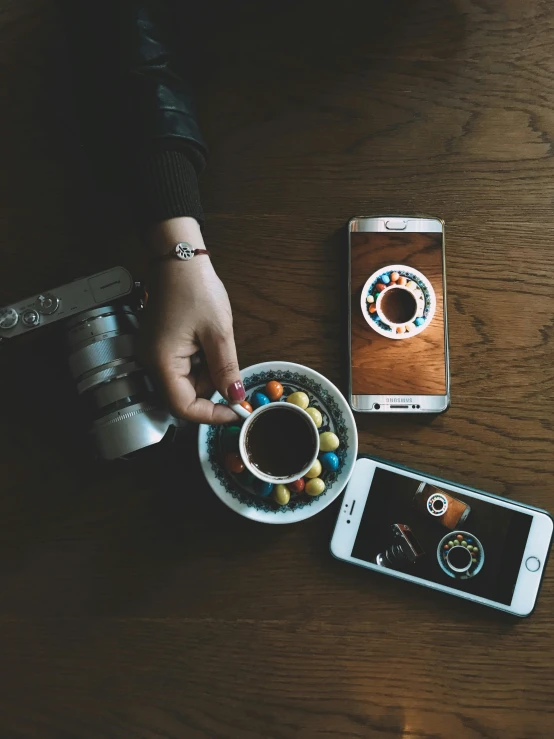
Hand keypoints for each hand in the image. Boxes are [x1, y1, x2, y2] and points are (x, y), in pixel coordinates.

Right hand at [139, 218, 244, 423]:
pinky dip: (202, 361)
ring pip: (187, 381)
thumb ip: (226, 369)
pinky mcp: (162, 346)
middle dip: (212, 389)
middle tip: (233, 370)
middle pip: (184, 395)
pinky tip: (209, 341)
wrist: (178, 257)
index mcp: (162, 362)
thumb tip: (235, 397)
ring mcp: (155, 354)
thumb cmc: (195, 289)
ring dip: (209, 373)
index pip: (183, 407)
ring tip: (218, 344)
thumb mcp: (218, 332)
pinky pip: (183, 366)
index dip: (210, 415)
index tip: (236, 411)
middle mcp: (152, 362)